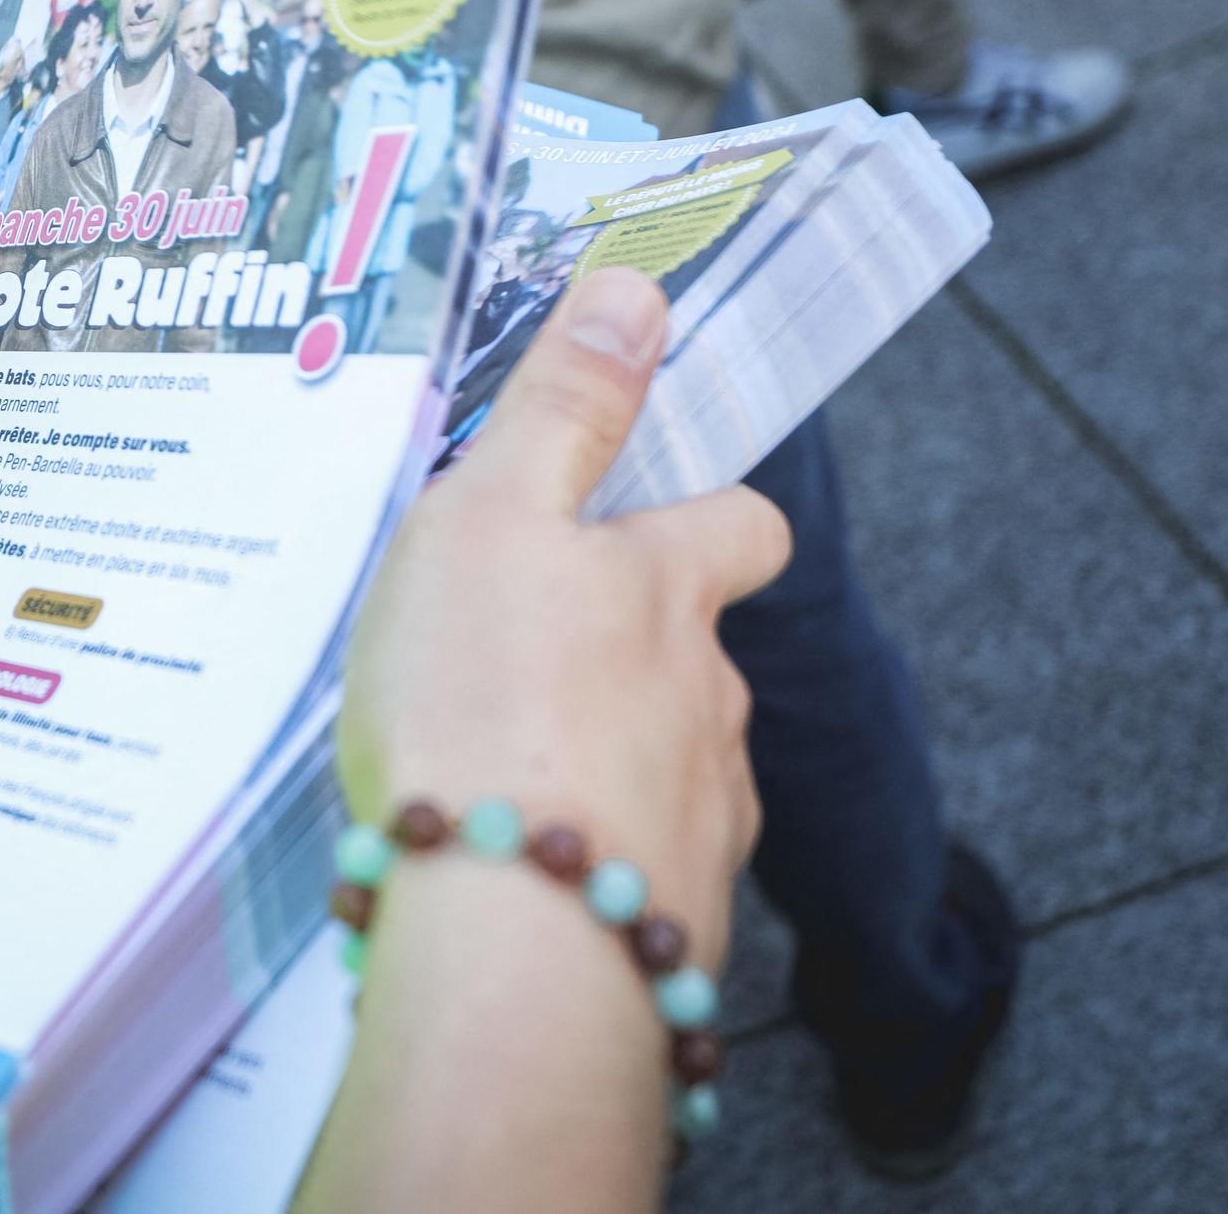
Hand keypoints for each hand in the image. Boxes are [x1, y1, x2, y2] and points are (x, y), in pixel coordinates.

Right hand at [338, 268, 788, 951]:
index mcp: (672, 591)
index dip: (709, 514)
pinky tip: (517, 873)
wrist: (509, 937)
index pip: (742, 526)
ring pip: (670, 769)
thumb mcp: (492, 516)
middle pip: (700, 658)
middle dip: (634, 655)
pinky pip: (635, 872)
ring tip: (503, 776)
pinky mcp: (667, 925)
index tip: (653, 517)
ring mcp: (702, 819)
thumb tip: (638, 289)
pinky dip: (590, 860)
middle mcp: (711, 702)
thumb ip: (563, 409)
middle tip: (525, 662)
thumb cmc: (484, 702)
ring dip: (607, 764)